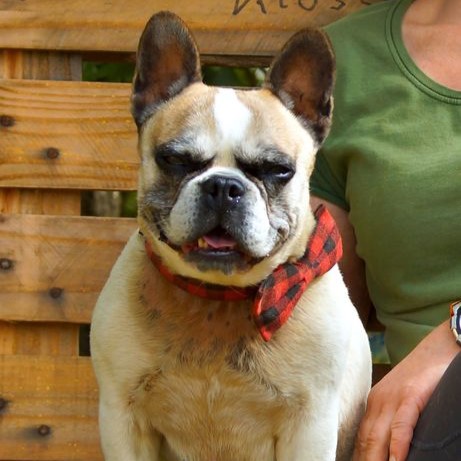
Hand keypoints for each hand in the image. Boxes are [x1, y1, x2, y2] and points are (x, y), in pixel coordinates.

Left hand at [353, 321, 459, 460]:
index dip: (357, 458)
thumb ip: (390, 420)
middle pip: (366, 441)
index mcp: (373, 404)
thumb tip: (387, 449)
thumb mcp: (398, 398)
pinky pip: (402, 424)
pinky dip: (398, 444)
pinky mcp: (411, 396)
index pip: (360, 439)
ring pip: (379, 436)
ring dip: (376, 460)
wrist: (437, 348)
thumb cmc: (419, 377)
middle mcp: (378, 402)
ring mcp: (393, 399)